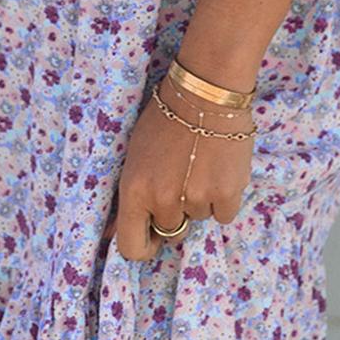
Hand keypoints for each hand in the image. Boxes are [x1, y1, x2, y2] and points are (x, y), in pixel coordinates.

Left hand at [108, 73, 255, 262]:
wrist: (205, 92)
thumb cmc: (164, 118)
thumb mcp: (134, 155)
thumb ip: (128, 196)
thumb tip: (111, 233)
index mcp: (134, 190)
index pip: (132, 247)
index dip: (143, 247)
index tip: (151, 239)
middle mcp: (163, 200)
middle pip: (171, 232)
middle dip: (175, 215)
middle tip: (181, 183)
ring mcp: (197, 198)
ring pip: (198, 219)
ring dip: (200, 201)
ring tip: (201, 167)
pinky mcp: (228, 193)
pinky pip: (223, 215)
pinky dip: (223, 198)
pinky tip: (218, 170)